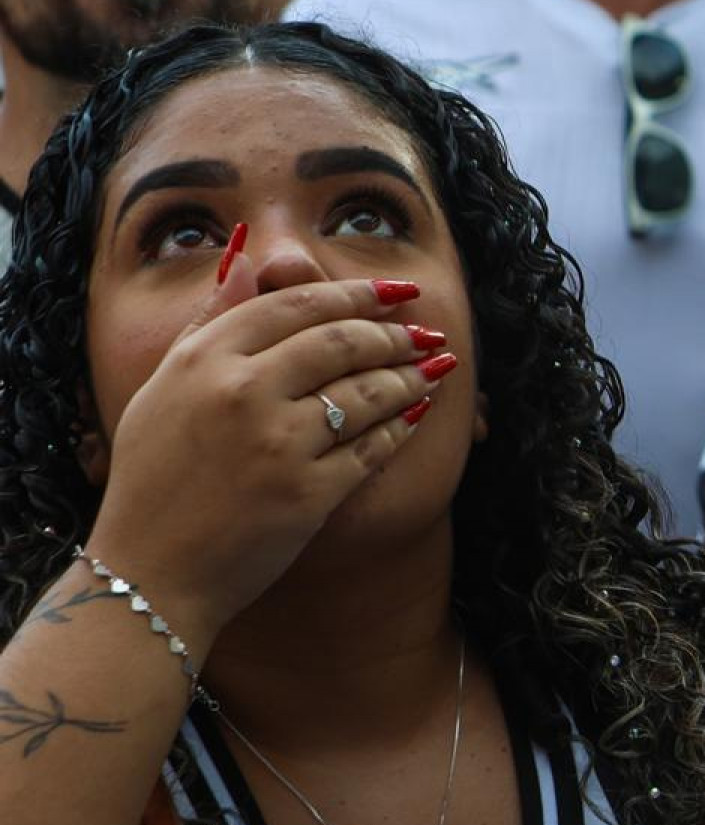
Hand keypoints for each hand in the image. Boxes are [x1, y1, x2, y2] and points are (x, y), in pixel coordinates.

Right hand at [83, 241, 453, 639]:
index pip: (298, 305)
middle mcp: (242, 393)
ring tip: (435, 368)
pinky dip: (401, 428)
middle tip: (424, 335)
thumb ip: (211, 318)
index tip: (397, 291)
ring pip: (366, 392)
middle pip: (341, 342)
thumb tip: (247, 254)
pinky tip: (418, 414)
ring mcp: (277, 444)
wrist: (149, 570)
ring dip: (411, 377)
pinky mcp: (308, 493)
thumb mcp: (165, 385)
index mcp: (204, 360)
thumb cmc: (155, 475)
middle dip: (394, 335)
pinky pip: (372, 448)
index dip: (357, 293)